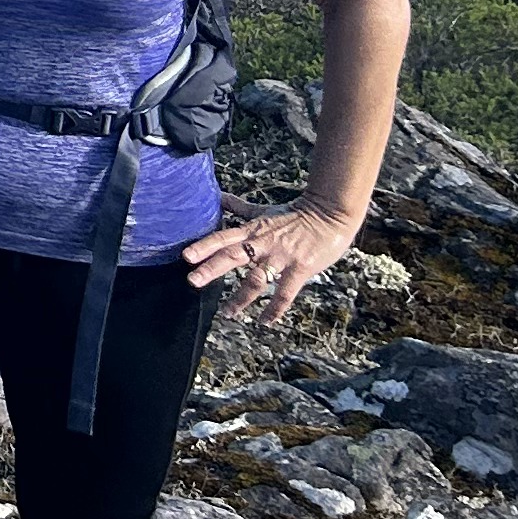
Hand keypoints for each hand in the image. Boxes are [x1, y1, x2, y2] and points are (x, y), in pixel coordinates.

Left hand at [184, 202, 362, 323]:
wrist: (331, 214)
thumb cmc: (296, 214)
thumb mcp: (264, 210)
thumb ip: (240, 208)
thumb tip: (219, 197)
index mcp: (253, 230)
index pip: (224, 237)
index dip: (205, 246)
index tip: (186, 256)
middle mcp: (263, 243)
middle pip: (233, 256)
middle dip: (212, 269)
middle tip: (192, 281)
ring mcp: (282, 257)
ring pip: (256, 279)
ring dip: (240, 297)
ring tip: (228, 313)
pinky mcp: (301, 269)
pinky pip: (285, 293)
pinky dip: (274, 309)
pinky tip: (265, 321)